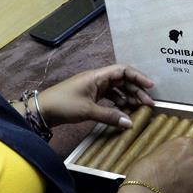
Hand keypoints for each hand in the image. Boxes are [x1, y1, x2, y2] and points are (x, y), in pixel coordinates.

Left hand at [35, 64, 153, 127]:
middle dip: (136, 90)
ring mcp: (94, 87)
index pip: (123, 70)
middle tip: (148, 103)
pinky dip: (118, 102)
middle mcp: (97, 79)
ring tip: (139, 108)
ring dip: (129, 97)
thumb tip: (130, 123)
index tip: (150, 86)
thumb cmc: (63, 105)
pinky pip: (110, 96)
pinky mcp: (90, 96)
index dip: (138, 77)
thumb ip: (110, 116)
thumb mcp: (88, 111)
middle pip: (123, 80)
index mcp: (97, 76)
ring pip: (117, 89)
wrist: (42, 110)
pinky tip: (124, 111)